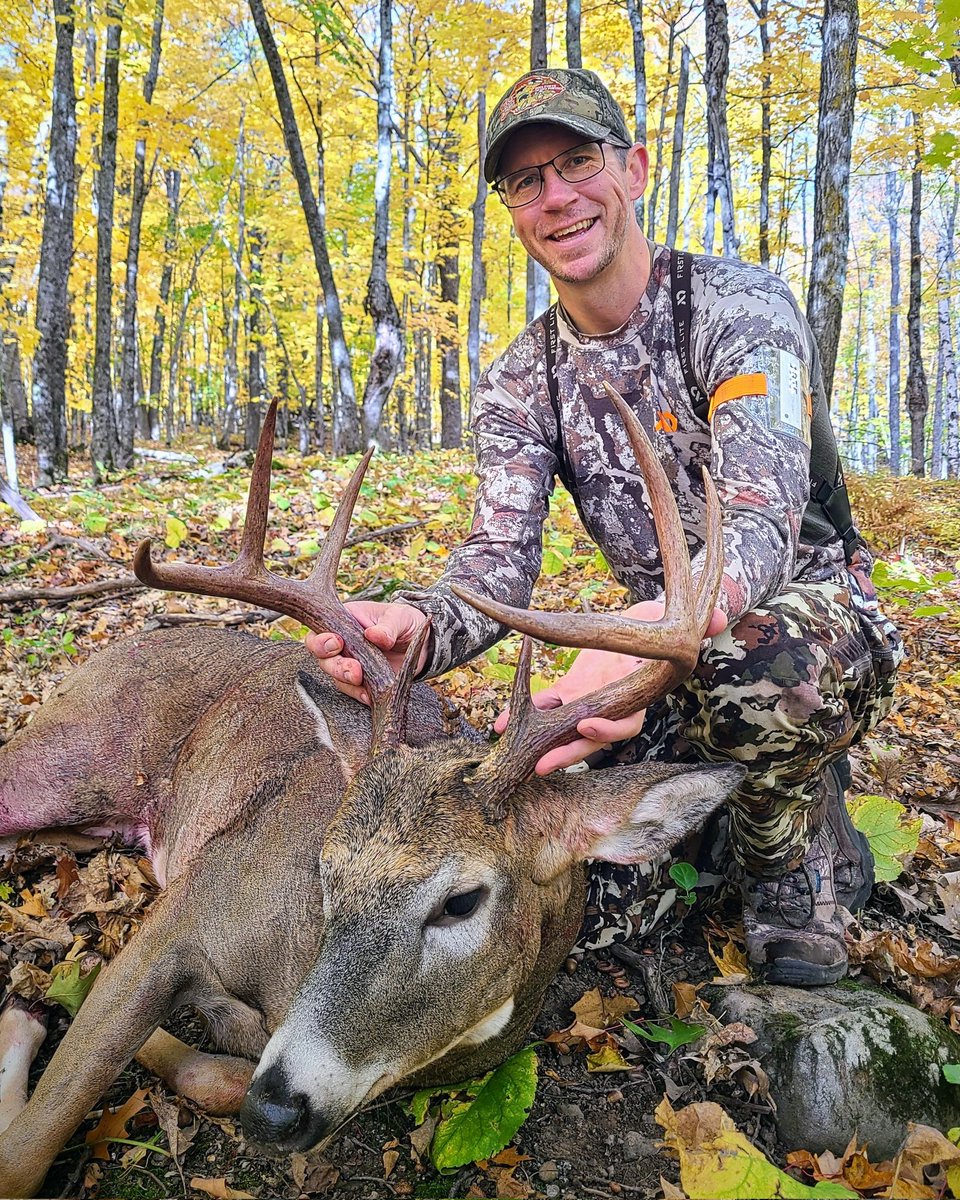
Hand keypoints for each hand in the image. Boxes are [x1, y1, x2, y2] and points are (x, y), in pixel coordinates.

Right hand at [305, 601, 429, 704]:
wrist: (423, 644)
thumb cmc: (405, 622)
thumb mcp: (400, 617)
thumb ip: (388, 626)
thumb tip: (374, 635)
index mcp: (344, 622)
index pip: (320, 632)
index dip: (321, 641)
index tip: (337, 644)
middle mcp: (342, 645)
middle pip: (324, 659)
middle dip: (335, 666)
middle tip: (354, 670)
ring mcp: (350, 664)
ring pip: (336, 677)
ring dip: (347, 682)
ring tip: (362, 681)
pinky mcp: (362, 682)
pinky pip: (354, 691)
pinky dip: (360, 694)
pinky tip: (369, 695)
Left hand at [493, 601, 726, 774]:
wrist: (644, 629)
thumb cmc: (664, 625)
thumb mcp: (679, 617)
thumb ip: (700, 620)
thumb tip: (723, 616)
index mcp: (639, 695)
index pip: (628, 720)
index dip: (610, 727)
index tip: (587, 725)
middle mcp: (613, 706)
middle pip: (590, 737)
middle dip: (567, 752)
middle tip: (541, 765)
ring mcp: (590, 700)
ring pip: (563, 728)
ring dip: (539, 740)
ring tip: (512, 748)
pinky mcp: (573, 689)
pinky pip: (547, 706)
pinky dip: (523, 714)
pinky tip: (499, 723)